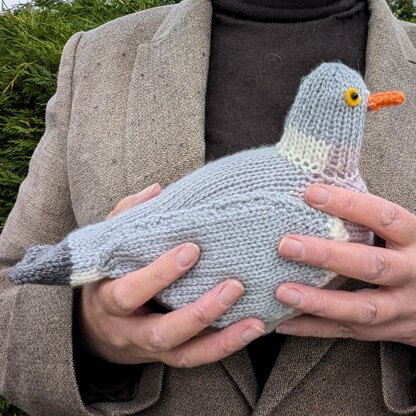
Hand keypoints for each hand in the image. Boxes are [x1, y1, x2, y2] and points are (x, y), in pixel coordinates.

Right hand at [76, 183, 264, 365]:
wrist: (95, 329)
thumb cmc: (107, 277)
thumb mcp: (107, 247)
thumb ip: (128, 217)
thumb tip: (157, 190)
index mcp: (109, 300)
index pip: (130, 292)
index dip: (160, 273)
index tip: (192, 249)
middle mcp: (128, 330)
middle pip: (162, 331)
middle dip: (199, 311)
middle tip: (234, 285)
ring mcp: (149, 348)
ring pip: (184, 354)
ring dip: (221, 340)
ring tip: (255, 323)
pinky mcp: (167, 357)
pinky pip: (196, 359)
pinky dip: (224, 347)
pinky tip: (251, 330)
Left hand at [275, 184, 415, 345]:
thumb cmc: (411, 254)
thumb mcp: (402, 234)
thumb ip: (371, 219)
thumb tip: (316, 189)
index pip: (384, 217)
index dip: (350, 204)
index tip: (311, 193)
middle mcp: (413, 274)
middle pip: (371, 265)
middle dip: (326, 255)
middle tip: (286, 245)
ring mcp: (403, 308)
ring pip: (361, 308)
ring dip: (318, 301)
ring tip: (281, 291)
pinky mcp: (389, 331)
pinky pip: (348, 332)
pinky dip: (313, 328)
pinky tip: (283, 323)